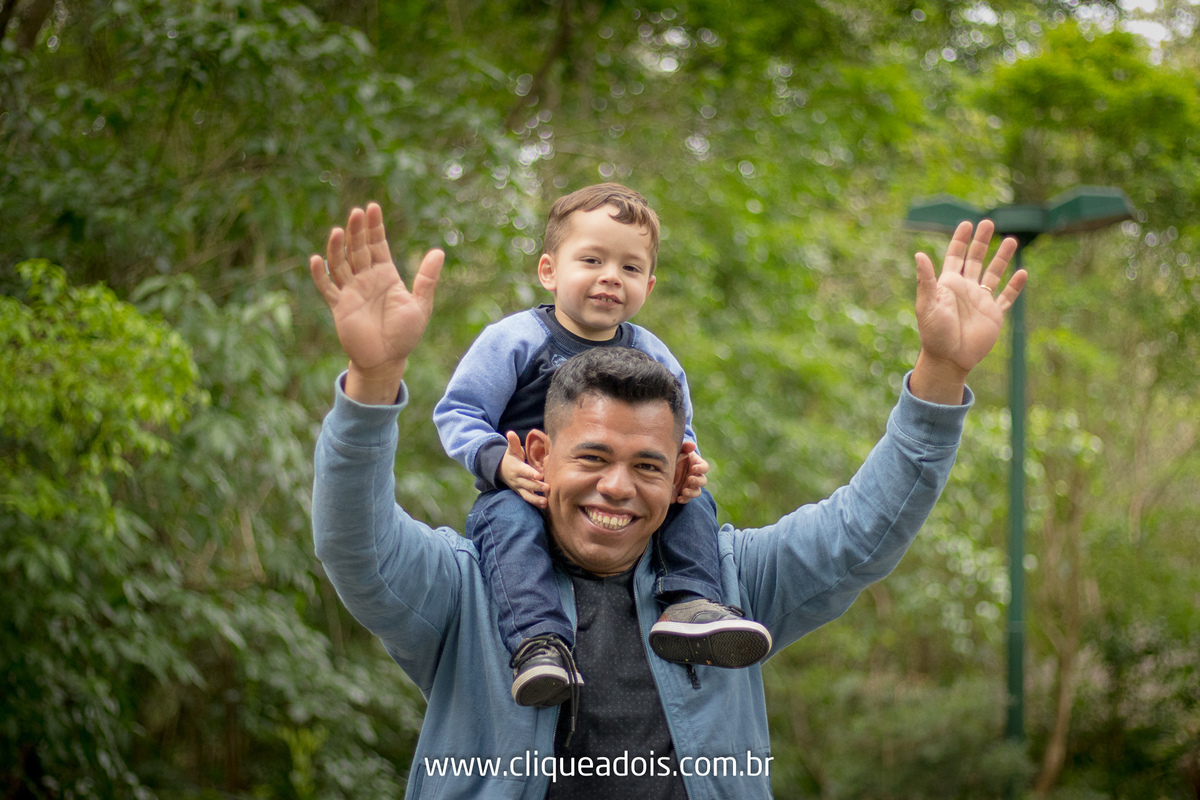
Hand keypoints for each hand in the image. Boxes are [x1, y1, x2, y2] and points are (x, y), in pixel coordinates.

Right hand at [309, 202, 442, 403]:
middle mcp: (366, 279)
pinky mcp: (339, 306)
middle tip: (357, 212)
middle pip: (358, 249)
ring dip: (338, 247)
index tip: (373, 207)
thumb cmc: (405, 334)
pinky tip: (317, 260)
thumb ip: (427, 279)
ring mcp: (351, 291)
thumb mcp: (420, 305)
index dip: (374, 227)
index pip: (377, 245)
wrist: (387, 360)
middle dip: (357, 231)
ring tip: (339, 231)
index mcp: (385, 275)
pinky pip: (327, 288)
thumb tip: (439, 251)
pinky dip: (320, 275)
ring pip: (341, 263)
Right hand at [498, 431, 548, 508]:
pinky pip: (527, 499)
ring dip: (536, 499)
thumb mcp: (511, 450)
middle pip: (527, 484)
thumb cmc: (510, 458)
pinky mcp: (521, 492)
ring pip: (527, 495)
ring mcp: (518, 487)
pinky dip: (535, 503)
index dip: (531, 473)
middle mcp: (517, 479)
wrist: (500, 470)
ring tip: (545, 502)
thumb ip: (513, 442)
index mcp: (516, 468)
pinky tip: (545, 505)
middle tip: (548, 488)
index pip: (524, 471)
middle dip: (537, 487)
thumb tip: (510, 433)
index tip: (539, 475)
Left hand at [675, 442, 709, 503]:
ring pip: (696, 492)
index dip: (701, 468)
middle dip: (697, 481)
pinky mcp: (682, 493)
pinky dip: (684, 499)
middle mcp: (695, 476)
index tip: (693, 468)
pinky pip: (686, 498)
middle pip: (703, 481)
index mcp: (696, 465)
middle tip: (689, 479)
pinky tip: (678, 499)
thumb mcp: (679, 449)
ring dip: (692, 493)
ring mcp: (690, 486)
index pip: (704, 467)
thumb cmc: (675, 455)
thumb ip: (685, 446)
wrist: (664, 465)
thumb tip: (692, 445)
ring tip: (684, 491)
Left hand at [911, 219, 1026, 403]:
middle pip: (976, 260)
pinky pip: (1006, 298)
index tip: (967, 223)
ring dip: (1002, 258)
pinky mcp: (994, 315)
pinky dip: (1015, 286)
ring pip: (994, 274)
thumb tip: (919, 254)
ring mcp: (980, 301)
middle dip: (982, 242)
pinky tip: (1022, 272)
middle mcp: (966, 290)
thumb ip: (926, 280)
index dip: (960, 240)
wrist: (948, 359)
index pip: (955, 256)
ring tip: (1012, 240)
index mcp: (948, 285)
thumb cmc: (934, 334)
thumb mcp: (927, 305)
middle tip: (989, 223)